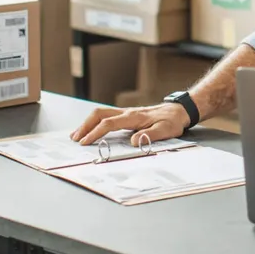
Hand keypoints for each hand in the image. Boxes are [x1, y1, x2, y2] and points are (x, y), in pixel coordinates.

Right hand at [69, 103, 190, 146]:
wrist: (179, 111)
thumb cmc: (172, 121)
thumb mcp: (165, 130)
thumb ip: (150, 135)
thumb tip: (134, 141)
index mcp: (134, 117)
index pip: (109, 123)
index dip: (96, 133)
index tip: (85, 142)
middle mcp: (127, 112)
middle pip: (100, 114)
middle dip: (85, 126)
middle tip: (75, 139)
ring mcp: (126, 112)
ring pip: (101, 113)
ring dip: (87, 123)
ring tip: (77, 135)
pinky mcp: (127, 115)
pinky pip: (107, 116)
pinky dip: (95, 122)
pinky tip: (91, 130)